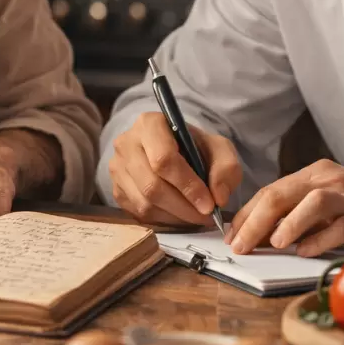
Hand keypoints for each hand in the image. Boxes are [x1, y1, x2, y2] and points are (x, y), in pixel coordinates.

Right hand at [108, 110, 241, 225]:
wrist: (173, 150)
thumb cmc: (195, 147)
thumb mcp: (219, 148)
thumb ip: (226, 168)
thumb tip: (219, 197)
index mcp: (149, 124)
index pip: (164, 159)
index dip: (188, 185)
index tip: (209, 204)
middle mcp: (126, 143)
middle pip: (152, 185)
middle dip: (184, 206)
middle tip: (206, 216)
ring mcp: (117, 168)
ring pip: (144, 203)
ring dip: (175, 216)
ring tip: (196, 216)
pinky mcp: (116, 190)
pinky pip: (139, 214)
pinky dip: (164, 220)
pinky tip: (180, 214)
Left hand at [227, 159, 343, 256]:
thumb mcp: (325, 200)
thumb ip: (295, 211)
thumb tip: (256, 234)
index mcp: (316, 172)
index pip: (272, 189)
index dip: (248, 212)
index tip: (231, 234)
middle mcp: (330, 178)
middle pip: (284, 193)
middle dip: (256, 220)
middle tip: (240, 244)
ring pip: (315, 202)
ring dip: (290, 223)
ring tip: (273, 243)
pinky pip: (343, 226)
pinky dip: (321, 239)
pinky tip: (305, 252)